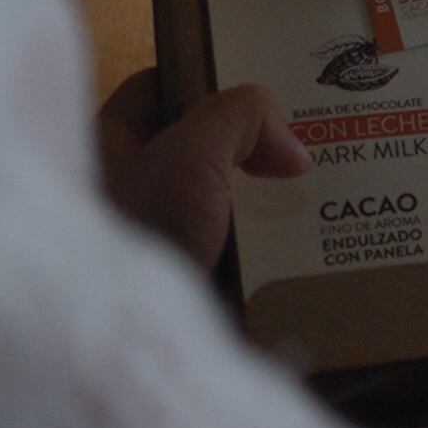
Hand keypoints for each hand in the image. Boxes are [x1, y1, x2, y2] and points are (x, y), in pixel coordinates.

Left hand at [97, 70, 308, 273]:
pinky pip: (228, 257)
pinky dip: (264, 255)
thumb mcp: (189, 154)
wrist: (125, 347)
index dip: (210, 79)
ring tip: (321, 205)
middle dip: (252, 149)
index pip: (157, 89)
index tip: (263, 89)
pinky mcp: (179, 286)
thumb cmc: (135, 235)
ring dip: (264, 208)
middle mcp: (122, 191)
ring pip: (218, 206)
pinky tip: (305, 255)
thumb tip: (288, 148)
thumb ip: (240, 119)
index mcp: (105, 147)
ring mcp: (150, 241)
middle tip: (305, 152)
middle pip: (196, 148)